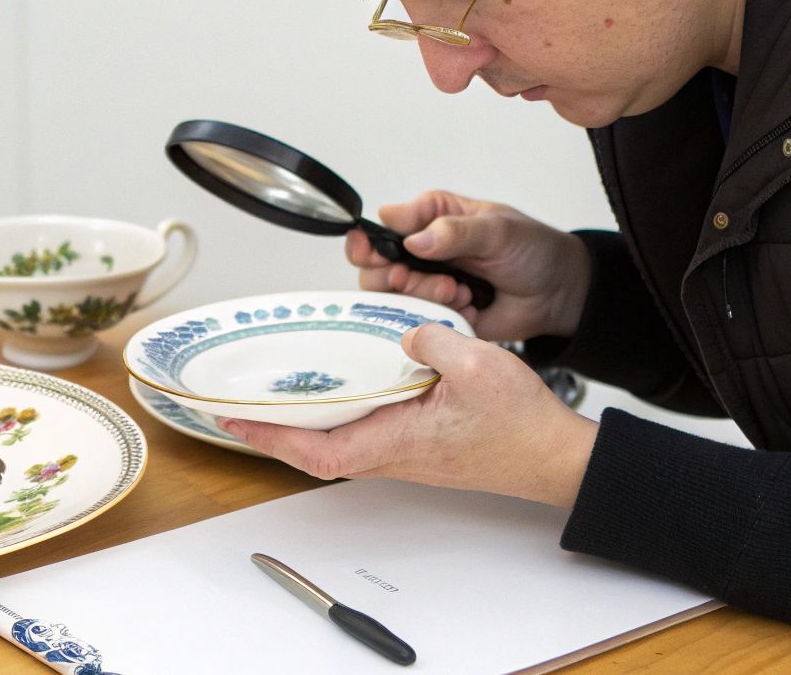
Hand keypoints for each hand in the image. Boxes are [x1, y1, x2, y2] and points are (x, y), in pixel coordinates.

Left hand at [220, 323, 597, 507]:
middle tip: (239, 406)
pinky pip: (367, 434)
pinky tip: (340, 390)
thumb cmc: (523, 426)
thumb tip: (404, 333)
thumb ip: (431, 339)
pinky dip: (340, 416)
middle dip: (273, 432)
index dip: (269, 438)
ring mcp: (408, 454)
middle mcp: (395, 454)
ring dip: (304, 425)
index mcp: (398, 440)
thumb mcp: (478, 365)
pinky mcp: (422, 447)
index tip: (233, 422)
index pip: (317, 450)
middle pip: (317, 451)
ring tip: (277, 396)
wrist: (557, 457)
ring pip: (340, 444)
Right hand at [346, 190, 590, 343]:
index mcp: (428, 221)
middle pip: (375, 270)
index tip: (370, 251)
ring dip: (421, 295)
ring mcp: (428, 288)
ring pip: (394, 299)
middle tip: (419, 277)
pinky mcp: (440, 317)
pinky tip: (468, 306)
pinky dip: (441, 316)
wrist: (558, 293)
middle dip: (394, 277)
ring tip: (458, 291)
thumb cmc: (532, 250)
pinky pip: (420, 324)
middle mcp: (421, 254)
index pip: (380, 229)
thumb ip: (455, 232)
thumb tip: (414, 241)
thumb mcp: (496, 230)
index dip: (367, 242)